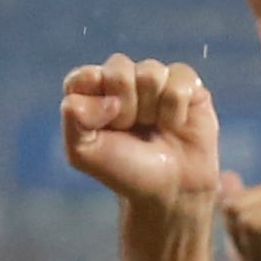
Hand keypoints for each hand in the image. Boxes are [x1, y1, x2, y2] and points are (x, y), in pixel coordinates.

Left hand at [59, 58, 221, 209]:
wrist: (170, 190)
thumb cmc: (125, 170)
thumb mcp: (83, 153)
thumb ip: (73, 117)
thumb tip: (105, 90)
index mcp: (92, 93)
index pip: (82, 76)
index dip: (94, 99)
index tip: (103, 126)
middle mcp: (122, 80)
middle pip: (118, 69)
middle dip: (125, 107)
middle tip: (131, 130)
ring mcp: (155, 79)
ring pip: (150, 73)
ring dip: (152, 110)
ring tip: (155, 128)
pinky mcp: (187, 83)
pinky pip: (180, 78)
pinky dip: (176, 108)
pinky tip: (175, 123)